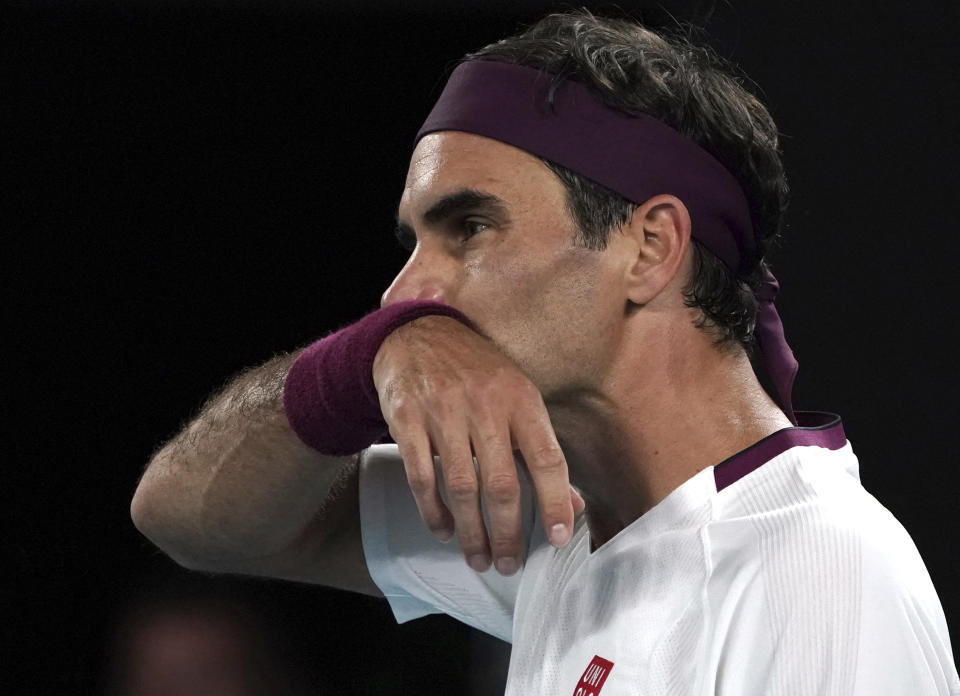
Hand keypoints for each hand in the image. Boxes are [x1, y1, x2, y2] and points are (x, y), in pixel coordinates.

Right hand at [373, 314, 584, 575]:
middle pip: (502, 484)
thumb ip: (541, 449)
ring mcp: (443, 412)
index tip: (558, 537)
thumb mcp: (518, 396)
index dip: (555, 502)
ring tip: (479, 558)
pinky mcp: (407, 420)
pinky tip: (445, 530)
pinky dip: (434, 512)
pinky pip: (422, 478)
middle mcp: (484, 405)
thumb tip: (574, 505)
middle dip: (507, 533)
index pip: (547, 458)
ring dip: (471, 532)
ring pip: (461, 488)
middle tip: (508, 564)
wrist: (416, 334)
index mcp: (521, 399)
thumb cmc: (477, 372)